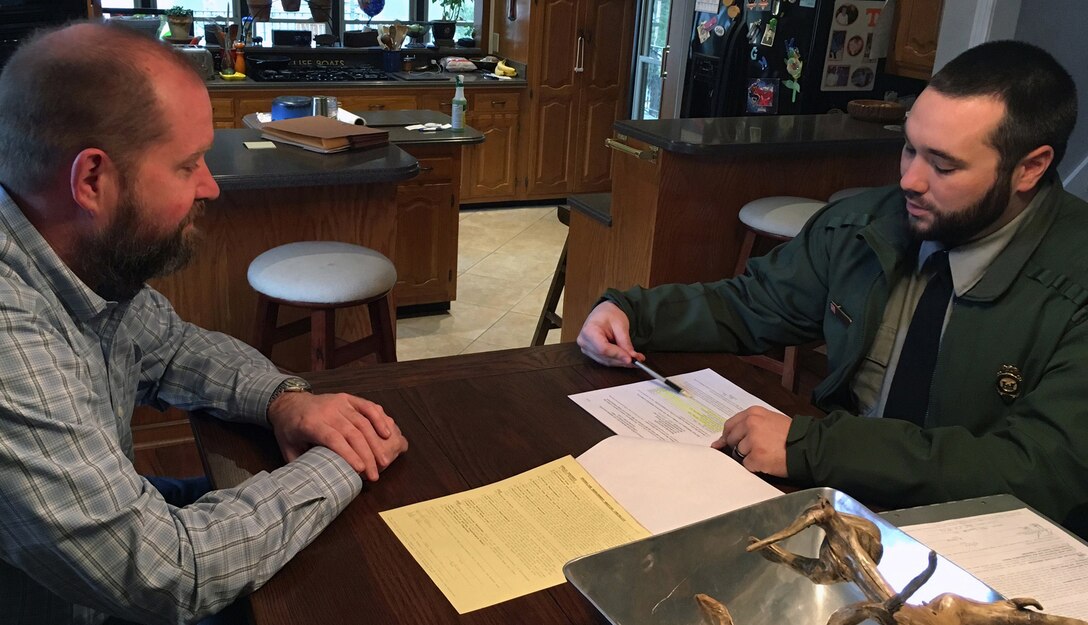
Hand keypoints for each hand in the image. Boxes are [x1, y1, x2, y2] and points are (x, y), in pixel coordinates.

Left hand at [268, 392, 407, 480]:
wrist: (289, 403)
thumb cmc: (289, 429)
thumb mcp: (287, 448)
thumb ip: (301, 464)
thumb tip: (315, 485)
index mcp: (310, 423)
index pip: (333, 439)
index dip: (348, 454)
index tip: (361, 470)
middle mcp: (327, 411)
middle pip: (352, 433)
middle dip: (366, 455)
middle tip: (374, 474)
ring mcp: (340, 403)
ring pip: (363, 422)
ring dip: (376, 442)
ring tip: (384, 461)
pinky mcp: (348, 398)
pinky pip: (367, 407)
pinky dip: (379, 419)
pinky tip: (388, 434)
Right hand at [577, 301, 642, 366]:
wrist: (604, 312)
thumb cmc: (609, 314)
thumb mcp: (620, 325)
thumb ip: (625, 342)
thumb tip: (632, 356)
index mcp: (589, 331)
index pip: (603, 348)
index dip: (617, 355)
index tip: (630, 358)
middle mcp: (584, 342)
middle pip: (604, 357)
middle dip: (622, 359)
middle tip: (637, 359)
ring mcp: (586, 348)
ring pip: (606, 361)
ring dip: (621, 362)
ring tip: (635, 358)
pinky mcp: (591, 353)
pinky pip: (605, 360)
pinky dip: (617, 360)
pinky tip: (627, 358)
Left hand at [712, 406, 789, 476]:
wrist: (807, 446)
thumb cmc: (791, 434)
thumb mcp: (770, 420)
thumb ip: (749, 425)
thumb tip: (722, 440)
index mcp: (753, 413)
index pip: (730, 425)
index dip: (729, 436)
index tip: (726, 443)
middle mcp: (751, 424)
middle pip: (731, 439)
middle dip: (739, 447)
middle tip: (755, 449)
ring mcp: (752, 441)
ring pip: (739, 453)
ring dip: (749, 456)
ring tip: (766, 454)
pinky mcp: (756, 456)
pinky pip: (747, 465)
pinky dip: (755, 466)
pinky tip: (767, 462)